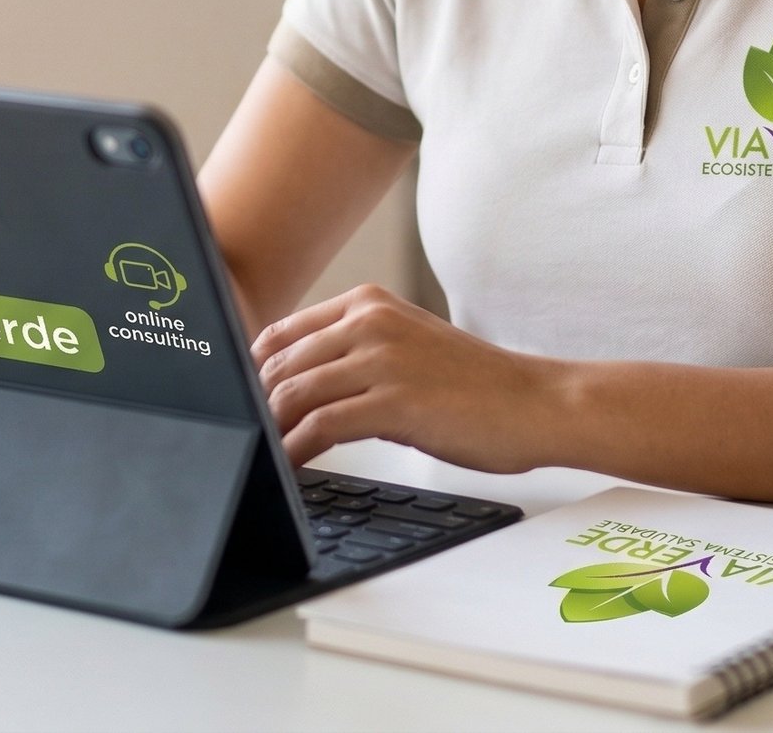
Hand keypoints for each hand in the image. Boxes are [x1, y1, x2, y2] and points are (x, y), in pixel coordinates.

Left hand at [251, 283, 565, 470]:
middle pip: (279, 365)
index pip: (281, 333)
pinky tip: (289, 469)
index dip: (251, 372)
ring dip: (269, 432)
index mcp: (367, 303)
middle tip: (245, 439)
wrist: (533, 402)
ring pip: (293, 395)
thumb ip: (356, 351)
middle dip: (255, 406)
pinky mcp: (392, 401)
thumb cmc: (473, 384)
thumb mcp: (407, 345)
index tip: (239, 403)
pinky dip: (294, 451)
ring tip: (260, 458)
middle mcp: (369, 321)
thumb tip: (296, 384)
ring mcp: (380, 359)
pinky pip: (320, 427)